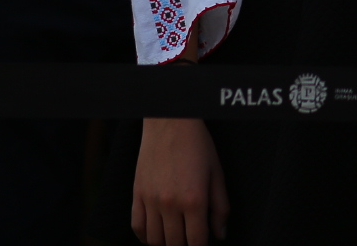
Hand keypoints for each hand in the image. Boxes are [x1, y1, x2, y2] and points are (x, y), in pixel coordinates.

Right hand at [132, 117, 228, 245]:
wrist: (170, 122)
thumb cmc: (197, 145)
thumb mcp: (217, 174)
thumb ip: (220, 207)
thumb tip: (220, 235)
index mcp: (194, 200)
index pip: (196, 242)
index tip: (203, 245)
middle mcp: (170, 204)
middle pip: (174, 244)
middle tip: (190, 239)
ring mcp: (150, 200)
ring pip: (155, 240)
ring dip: (165, 244)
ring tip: (175, 238)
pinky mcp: (137, 194)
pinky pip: (137, 226)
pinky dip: (145, 236)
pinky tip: (155, 234)